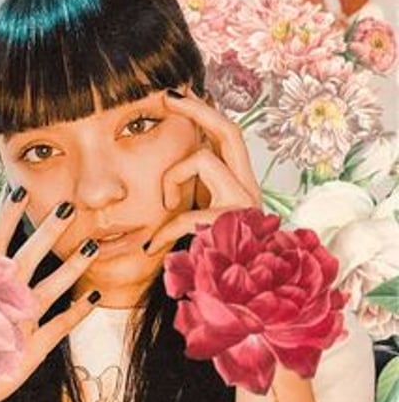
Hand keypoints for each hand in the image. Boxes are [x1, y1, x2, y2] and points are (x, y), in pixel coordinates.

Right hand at [0, 192, 100, 401]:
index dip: (8, 215)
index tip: (19, 189)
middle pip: (28, 255)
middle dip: (48, 230)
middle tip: (67, 206)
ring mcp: (19, 322)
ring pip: (51, 285)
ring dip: (73, 264)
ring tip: (93, 244)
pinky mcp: (32, 348)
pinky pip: (61, 324)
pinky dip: (79, 310)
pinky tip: (96, 295)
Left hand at [145, 88, 262, 254]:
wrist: (235, 307)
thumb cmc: (210, 266)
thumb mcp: (198, 225)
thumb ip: (189, 200)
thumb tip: (164, 180)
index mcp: (239, 187)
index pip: (227, 138)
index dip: (205, 113)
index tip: (179, 95)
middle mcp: (249, 190)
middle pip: (229, 131)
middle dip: (197, 107)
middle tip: (167, 94)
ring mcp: (245, 206)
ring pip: (204, 160)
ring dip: (172, 178)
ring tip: (164, 207)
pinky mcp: (235, 226)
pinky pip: (187, 211)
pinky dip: (165, 228)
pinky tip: (153, 248)